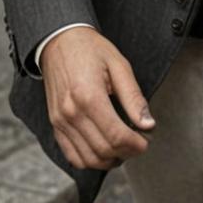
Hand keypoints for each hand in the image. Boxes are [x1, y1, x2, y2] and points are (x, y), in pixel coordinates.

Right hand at [40, 26, 155, 170]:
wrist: (60, 41)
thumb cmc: (90, 50)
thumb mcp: (119, 65)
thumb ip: (133, 97)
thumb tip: (148, 124)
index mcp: (89, 96)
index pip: (116, 136)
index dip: (135, 145)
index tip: (146, 142)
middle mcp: (71, 113)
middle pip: (103, 150)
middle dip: (126, 153)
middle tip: (138, 145)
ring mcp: (60, 122)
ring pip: (87, 159)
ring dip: (109, 161)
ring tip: (124, 150)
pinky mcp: (55, 125)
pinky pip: (72, 155)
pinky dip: (90, 160)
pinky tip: (104, 152)